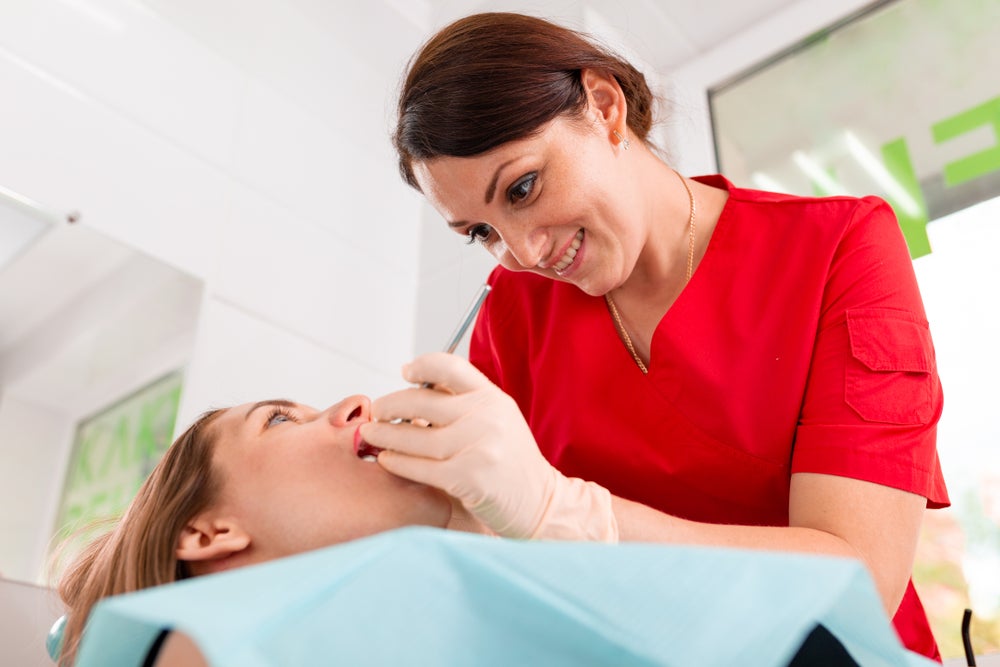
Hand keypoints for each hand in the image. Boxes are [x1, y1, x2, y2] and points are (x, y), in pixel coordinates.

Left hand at [359, 353, 617, 541]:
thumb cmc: (510, 462)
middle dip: (390, 405)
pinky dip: (397, 462)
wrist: (540, 502)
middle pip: (421, 401)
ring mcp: (478, 447)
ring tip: (371, 435)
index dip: (422, 365)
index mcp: (492, 397)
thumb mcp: (496, 420)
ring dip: (385, 435)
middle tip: (376, 411)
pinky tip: (387, 459)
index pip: (450, 367)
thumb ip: (463, 404)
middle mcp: (486, 417)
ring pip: (414, 437)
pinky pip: (419, 467)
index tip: (404, 372)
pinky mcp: (467, 477)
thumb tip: (413, 388)